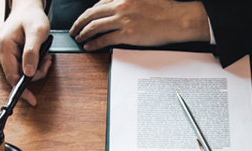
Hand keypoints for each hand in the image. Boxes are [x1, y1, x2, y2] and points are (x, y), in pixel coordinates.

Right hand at [0, 0, 51, 105]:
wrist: (27, 8)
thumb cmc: (32, 17)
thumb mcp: (37, 32)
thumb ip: (32, 53)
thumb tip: (28, 73)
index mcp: (3, 45)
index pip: (12, 75)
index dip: (23, 89)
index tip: (32, 100)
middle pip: (17, 74)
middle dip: (35, 72)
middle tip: (47, 62)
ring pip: (18, 71)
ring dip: (34, 68)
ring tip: (43, 56)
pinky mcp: (4, 52)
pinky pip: (18, 65)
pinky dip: (30, 64)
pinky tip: (37, 56)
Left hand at [69, 0, 209, 50]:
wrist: (177, 19)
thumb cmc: (165, 10)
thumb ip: (128, 2)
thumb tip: (117, 7)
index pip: (99, 4)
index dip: (89, 13)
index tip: (85, 18)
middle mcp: (120, 6)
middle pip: (92, 14)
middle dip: (79, 22)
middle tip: (74, 29)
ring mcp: (123, 20)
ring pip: (95, 27)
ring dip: (83, 33)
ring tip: (79, 38)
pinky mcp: (127, 34)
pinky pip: (104, 39)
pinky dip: (93, 43)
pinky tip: (89, 46)